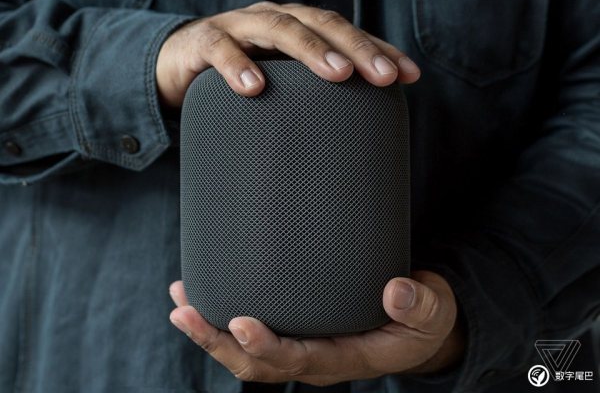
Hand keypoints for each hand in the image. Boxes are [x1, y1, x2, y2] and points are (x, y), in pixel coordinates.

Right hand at [156, 1, 420, 106]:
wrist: (179, 63)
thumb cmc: (240, 74)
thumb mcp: (281, 83)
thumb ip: (312, 95)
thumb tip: (357, 130)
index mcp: (298, 28)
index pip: (346, 34)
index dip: (379, 50)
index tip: (410, 76)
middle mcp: (275, 20)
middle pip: (322, 25)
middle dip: (356, 49)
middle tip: (383, 77)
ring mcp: (241, 26)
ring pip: (280, 29)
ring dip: (311, 50)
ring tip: (337, 75)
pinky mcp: (204, 42)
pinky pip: (221, 49)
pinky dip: (238, 65)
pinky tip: (255, 88)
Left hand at [168, 271, 464, 385]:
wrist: (414, 328)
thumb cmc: (421, 320)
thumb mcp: (431, 313)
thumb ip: (420, 304)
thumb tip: (396, 291)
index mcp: (347, 358)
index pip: (300, 359)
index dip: (269, 347)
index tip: (240, 323)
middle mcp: (315, 358)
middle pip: (257, 363)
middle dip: (218, 342)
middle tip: (185, 313)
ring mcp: (302, 346)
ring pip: (247, 352)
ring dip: (210, 331)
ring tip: (180, 303)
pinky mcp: (295, 330)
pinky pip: (253, 332)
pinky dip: (222, 318)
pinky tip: (199, 295)